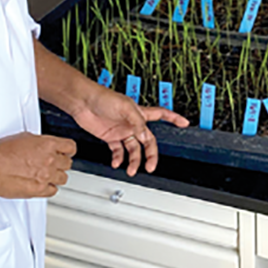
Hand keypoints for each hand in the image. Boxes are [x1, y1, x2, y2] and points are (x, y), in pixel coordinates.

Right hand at [0, 132, 76, 198]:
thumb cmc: (1, 152)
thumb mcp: (25, 138)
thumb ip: (40, 143)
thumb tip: (45, 146)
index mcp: (48, 145)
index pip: (71, 147)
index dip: (68, 151)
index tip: (66, 152)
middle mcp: (49, 160)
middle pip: (68, 164)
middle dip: (61, 164)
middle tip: (54, 164)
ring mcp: (45, 176)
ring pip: (63, 179)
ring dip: (56, 177)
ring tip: (48, 175)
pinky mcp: (38, 190)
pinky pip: (53, 191)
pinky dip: (49, 188)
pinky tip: (43, 185)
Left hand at [70, 83, 189, 175]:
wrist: (82, 102)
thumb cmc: (102, 98)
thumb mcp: (124, 107)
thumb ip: (137, 122)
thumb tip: (145, 136)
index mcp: (140, 113)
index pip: (161, 115)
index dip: (174, 118)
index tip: (184, 123)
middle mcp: (132, 123)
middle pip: (148, 141)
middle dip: (151, 154)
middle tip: (151, 165)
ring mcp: (121, 130)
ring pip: (133, 149)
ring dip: (133, 160)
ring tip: (131, 170)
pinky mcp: (110, 137)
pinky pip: (118, 151)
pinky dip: (118, 158)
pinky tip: (117, 163)